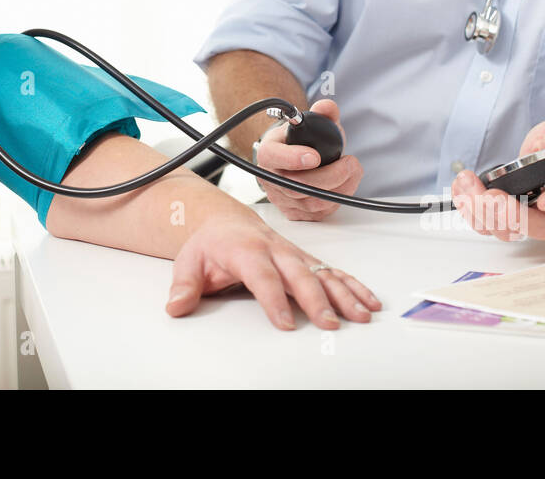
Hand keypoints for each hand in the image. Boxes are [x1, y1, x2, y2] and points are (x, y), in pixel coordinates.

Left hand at [164, 213, 382, 329]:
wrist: (224, 221)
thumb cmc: (210, 244)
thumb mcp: (189, 262)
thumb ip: (184, 286)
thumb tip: (175, 306)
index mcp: (246, 250)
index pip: (262, 277)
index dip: (273, 300)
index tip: (284, 323)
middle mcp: (275, 249)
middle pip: (300, 275)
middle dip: (317, 300)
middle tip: (329, 324)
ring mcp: (294, 253)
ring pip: (323, 272)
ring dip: (344, 293)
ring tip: (361, 315)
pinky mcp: (306, 259)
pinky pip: (333, 272)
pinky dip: (353, 285)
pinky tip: (369, 301)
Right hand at [253, 99, 362, 220]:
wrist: (293, 158)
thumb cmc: (300, 140)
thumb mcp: (309, 122)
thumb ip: (321, 113)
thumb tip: (327, 107)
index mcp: (269, 152)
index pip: (273, 157)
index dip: (292, 159)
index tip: (314, 156)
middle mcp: (271, 179)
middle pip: (297, 185)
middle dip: (330, 176)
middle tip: (350, 163)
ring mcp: (283, 199)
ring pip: (312, 202)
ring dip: (340, 187)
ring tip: (354, 171)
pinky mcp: (296, 213)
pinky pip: (320, 213)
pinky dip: (338, 199)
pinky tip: (347, 184)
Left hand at [450, 118, 544, 240]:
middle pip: (536, 227)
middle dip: (509, 215)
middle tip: (491, 195)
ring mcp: (524, 215)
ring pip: (505, 231)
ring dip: (481, 211)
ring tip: (468, 183)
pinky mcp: (501, 214)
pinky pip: (484, 223)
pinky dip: (467, 207)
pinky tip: (460, 187)